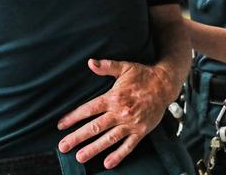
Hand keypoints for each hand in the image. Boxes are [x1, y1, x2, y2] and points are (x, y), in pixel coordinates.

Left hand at [57, 59, 173, 169]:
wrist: (165, 85)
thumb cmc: (143, 75)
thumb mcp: (124, 67)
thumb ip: (106, 66)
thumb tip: (90, 62)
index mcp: (113, 97)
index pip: (89, 109)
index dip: (74, 117)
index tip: (61, 125)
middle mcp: (120, 112)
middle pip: (95, 127)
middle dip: (77, 137)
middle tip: (63, 146)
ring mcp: (131, 124)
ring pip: (109, 139)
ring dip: (93, 149)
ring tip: (80, 157)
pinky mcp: (141, 131)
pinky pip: (128, 146)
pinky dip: (118, 155)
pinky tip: (107, 163)